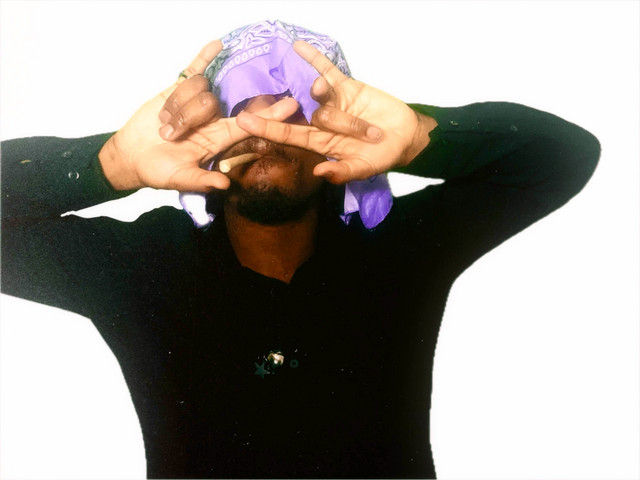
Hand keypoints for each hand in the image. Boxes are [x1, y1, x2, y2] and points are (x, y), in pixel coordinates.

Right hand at [99, 40, 298, 191]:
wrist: (132, 157)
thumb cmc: (158, 171)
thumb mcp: (179, 179)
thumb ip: (201, 181)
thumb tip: (225, 184)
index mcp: (218, 139)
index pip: (249, 124)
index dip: (270, 115)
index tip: (291, 106)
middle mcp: (212, 118)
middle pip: (213, 103)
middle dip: (188, 117)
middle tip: (169, 135)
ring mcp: (196, 102)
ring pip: (196, 89)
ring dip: (174, 109)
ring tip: (161, 128)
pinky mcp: (178, 89)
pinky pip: (194, 70)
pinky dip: (204, 57)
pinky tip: (217, 45)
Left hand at [235, 41, 436, 183]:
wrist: (404, 136)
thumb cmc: (381, 156)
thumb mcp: (364, 169)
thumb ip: (343, 172)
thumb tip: (320, 172)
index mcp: (320, 143)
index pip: (288, 136)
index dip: (267, 129)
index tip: (244, 122)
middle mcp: (321, 122)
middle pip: (307, 115)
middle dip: (314, 118)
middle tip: (347, 127)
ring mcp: (332, 102)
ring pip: (319, 93)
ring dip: (325, 96)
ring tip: (345, 109)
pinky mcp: (346, 87)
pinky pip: (328, 70)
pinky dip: (315, 59)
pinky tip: (298, 46)